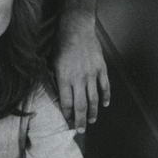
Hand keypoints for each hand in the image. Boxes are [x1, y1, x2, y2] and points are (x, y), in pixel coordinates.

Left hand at [53, 12, 109, 132]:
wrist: (77, 27)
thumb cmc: (61, 43)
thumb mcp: (52, 62)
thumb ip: (55, 79)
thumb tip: (58, 94)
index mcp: (64, 78)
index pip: (66, 103)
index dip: (67, 115)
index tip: (68, 123)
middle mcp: (79, 79)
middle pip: (81, 105)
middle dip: (81, 120)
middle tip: (81, 130)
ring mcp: (92, 74)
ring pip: (94, 99)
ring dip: (93, 112)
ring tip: (92, 121)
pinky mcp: (101, 68)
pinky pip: (105, 86)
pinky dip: (106, 97)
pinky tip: (104, 104)